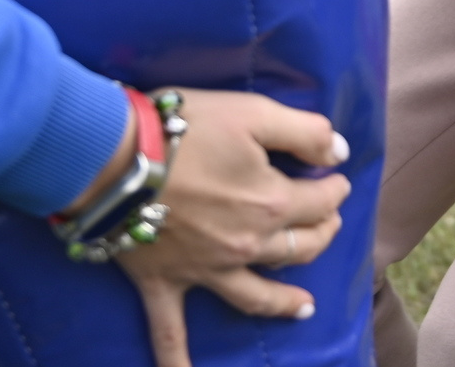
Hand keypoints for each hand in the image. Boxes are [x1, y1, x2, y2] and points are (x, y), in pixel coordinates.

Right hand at [97, 89, 352, 366]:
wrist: (114, 157)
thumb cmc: (186, 127)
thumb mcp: (255, 112)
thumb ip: (306, 131)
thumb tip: (341, 154)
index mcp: (272, 204)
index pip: (321, 201)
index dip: (334, 187)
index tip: (335, 176)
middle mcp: (246, 246)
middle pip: (298, 247)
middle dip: (321, 233)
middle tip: (327, 223)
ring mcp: (206, 271)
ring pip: (256, 294)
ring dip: (283, 302)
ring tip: (305, 308)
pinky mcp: (165, 283)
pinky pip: (170, 332)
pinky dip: (175, 360)